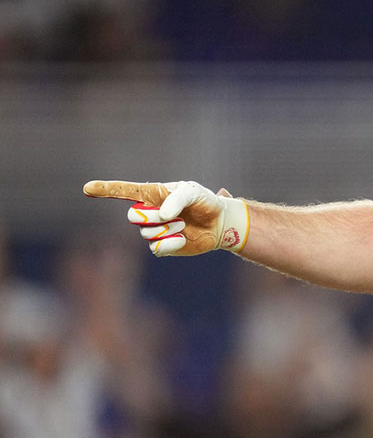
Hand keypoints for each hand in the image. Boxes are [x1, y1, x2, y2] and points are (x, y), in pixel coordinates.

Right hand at [83, 180, 248, 256]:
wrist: (220, 224)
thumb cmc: (205, 203)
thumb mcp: (194, 193)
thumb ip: (177, 199)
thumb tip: (162, 215)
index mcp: (153, 194)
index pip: (124, 191)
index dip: (106, 189)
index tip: (87, 188)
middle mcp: (149, 211)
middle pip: (133, 216)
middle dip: (152, 217)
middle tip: (175, 215)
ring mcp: (154, 229)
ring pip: (146, 234)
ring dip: (168, 230)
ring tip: (184, 224)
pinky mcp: (162, 246)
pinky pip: (157, 249)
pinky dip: (171, 244)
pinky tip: (182, 239)